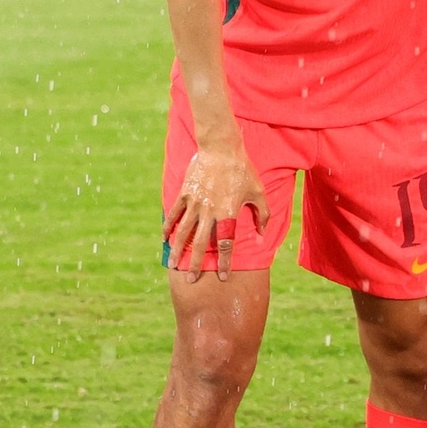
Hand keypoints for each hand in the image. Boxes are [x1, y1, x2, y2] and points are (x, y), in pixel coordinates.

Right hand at [164, 139, 267, 281]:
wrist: (221, 148)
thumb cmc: (243, 170)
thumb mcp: (258, 192)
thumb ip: (262, 214)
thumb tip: (262, 234)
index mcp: (228, 213)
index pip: (225, 243)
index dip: (224, 261)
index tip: (222, 276)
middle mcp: (209, 211)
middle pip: (200, 243)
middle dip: (195, 263)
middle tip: (191, 279)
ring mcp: (194, 202)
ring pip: (183, 232)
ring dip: (177, 250)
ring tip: (172, 264)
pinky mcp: (184, 193)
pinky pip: (174, 214)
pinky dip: (168, 227)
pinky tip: (164, 239)